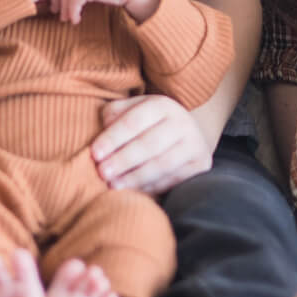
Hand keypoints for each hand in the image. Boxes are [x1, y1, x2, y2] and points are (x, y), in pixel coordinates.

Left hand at [92, 95, 212, 193]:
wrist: (187, 136)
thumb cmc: (149, 125)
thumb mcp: (132, 111)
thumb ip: (115, 114)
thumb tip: (105, 127)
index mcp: (162, 105)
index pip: (134, 121)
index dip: (113, 138)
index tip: (94, 153)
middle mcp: (182, 122)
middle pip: (149, 144)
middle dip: (123, 160)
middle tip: (102, 172)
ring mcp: (195, 143)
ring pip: (162, 164)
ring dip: (135, 177)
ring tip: (113, 185)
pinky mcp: (201, 164)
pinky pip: (173, 179)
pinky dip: (151, 187)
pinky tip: (134, 191)